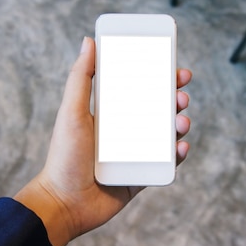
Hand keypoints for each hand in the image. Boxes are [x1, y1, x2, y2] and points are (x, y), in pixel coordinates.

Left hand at [14, 37, 191, 245]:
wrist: (64, 204)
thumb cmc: (63, 157)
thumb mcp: (72, 112)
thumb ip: (80, 78)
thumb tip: (89, 41)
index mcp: (109, 113)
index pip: (139, 88)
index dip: (158, 77)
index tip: (174, 67)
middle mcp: (124, 132)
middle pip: (158, 109)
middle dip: (175, 98)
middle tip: (182, 94)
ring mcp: (134, 154)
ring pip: (166, 134)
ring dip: (180, 123)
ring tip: (182, 121)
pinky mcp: (142, 176)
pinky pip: (166, 163)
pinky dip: (178, 154)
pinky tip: (181, 147)